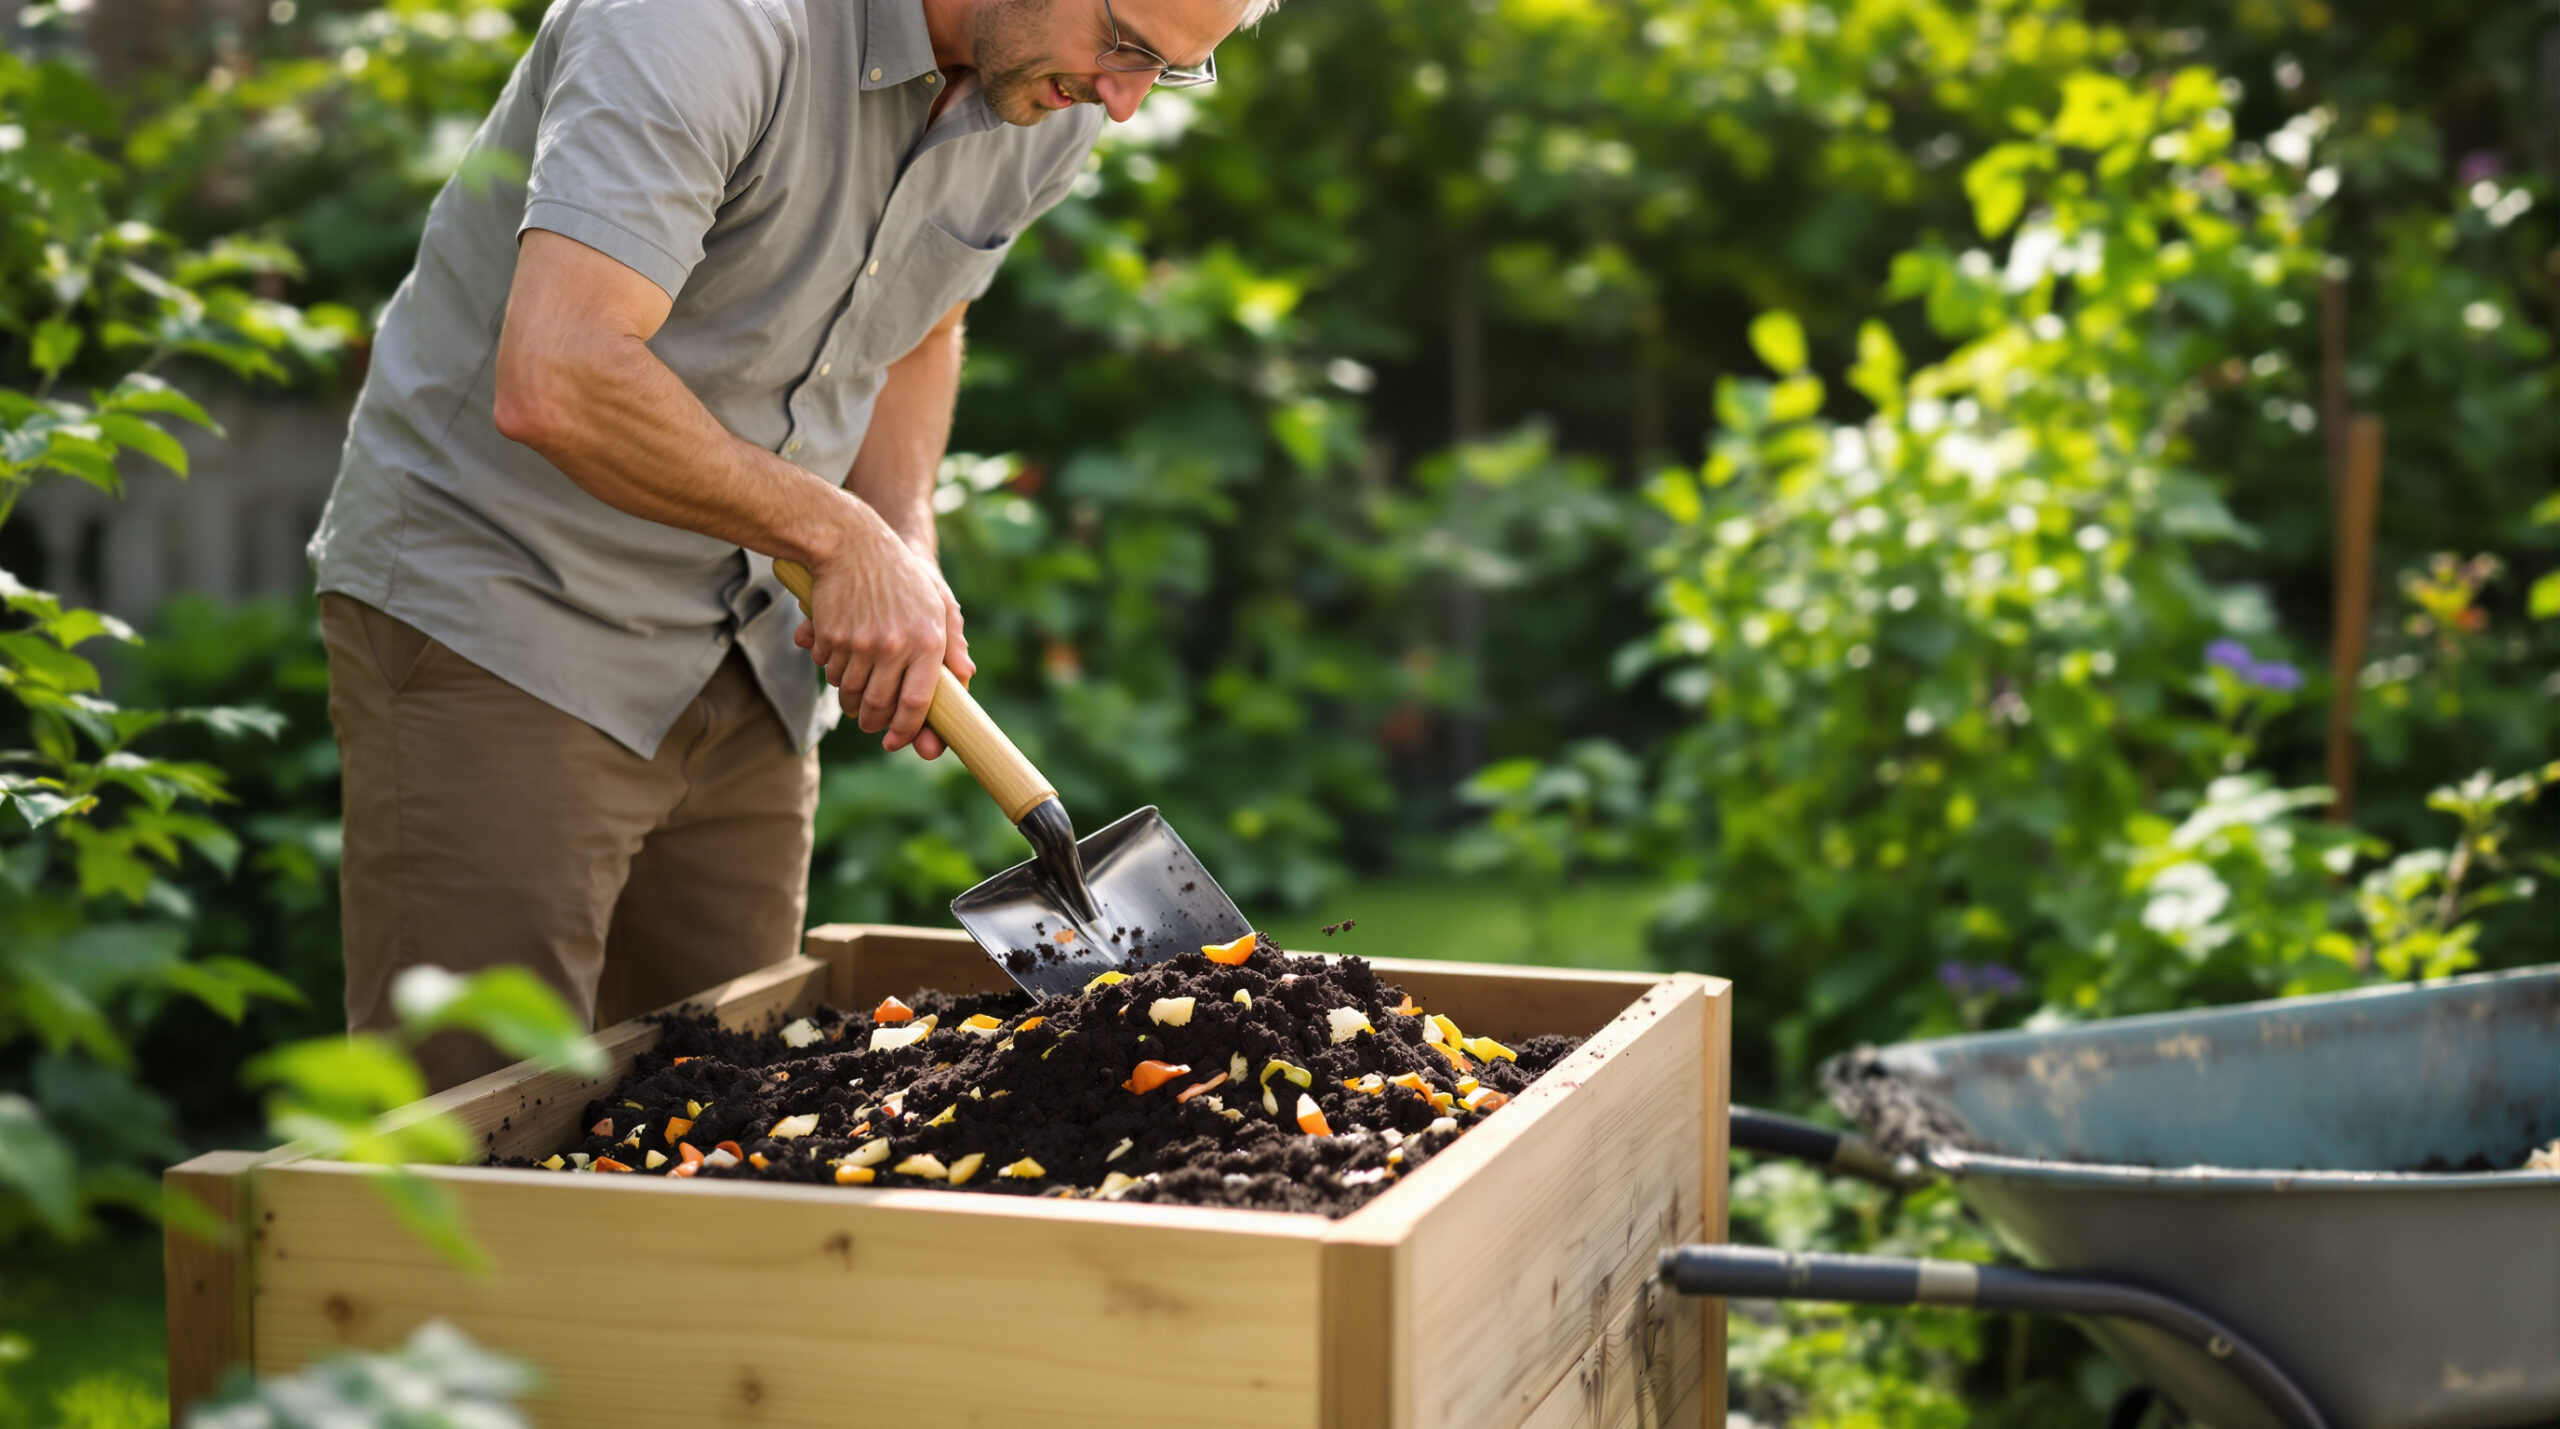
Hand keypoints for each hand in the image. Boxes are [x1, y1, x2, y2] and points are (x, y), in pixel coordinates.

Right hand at [790, 515, 962, 756]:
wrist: (854, 543)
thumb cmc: (903, 576)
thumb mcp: (938, 603)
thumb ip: (953, 643)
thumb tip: (966, 677)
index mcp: (928, 641)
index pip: (916, 703)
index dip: (907, 731)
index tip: (898, 742)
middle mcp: (895, 646)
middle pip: (878, 706)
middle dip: (873, 722)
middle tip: (871, 724)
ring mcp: (860, 642)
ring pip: (850, 693)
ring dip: (850, 703)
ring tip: (855, 699)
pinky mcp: (831, 636)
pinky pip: (829, 671)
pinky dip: (833, 675)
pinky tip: (840, 664)